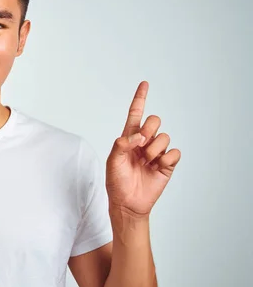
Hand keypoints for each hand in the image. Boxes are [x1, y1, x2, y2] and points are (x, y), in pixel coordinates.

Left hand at [106, 81, 180, 217]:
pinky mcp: (167, 164)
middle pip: (154, 120)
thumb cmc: (116, 182)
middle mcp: (144, 142)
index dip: (140, 98)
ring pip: (164, 136)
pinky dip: (166, 159)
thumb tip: (139, 135)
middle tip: (141, 145)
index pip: (135, 114)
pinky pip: (174, 152)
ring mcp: (156, 152)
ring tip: (146, 162)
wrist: (128, 203)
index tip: (145, 83)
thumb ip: (122, 144)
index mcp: (129, 138)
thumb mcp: (112, 162)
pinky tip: (157, 167)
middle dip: (149, 129)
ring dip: (154, 149)